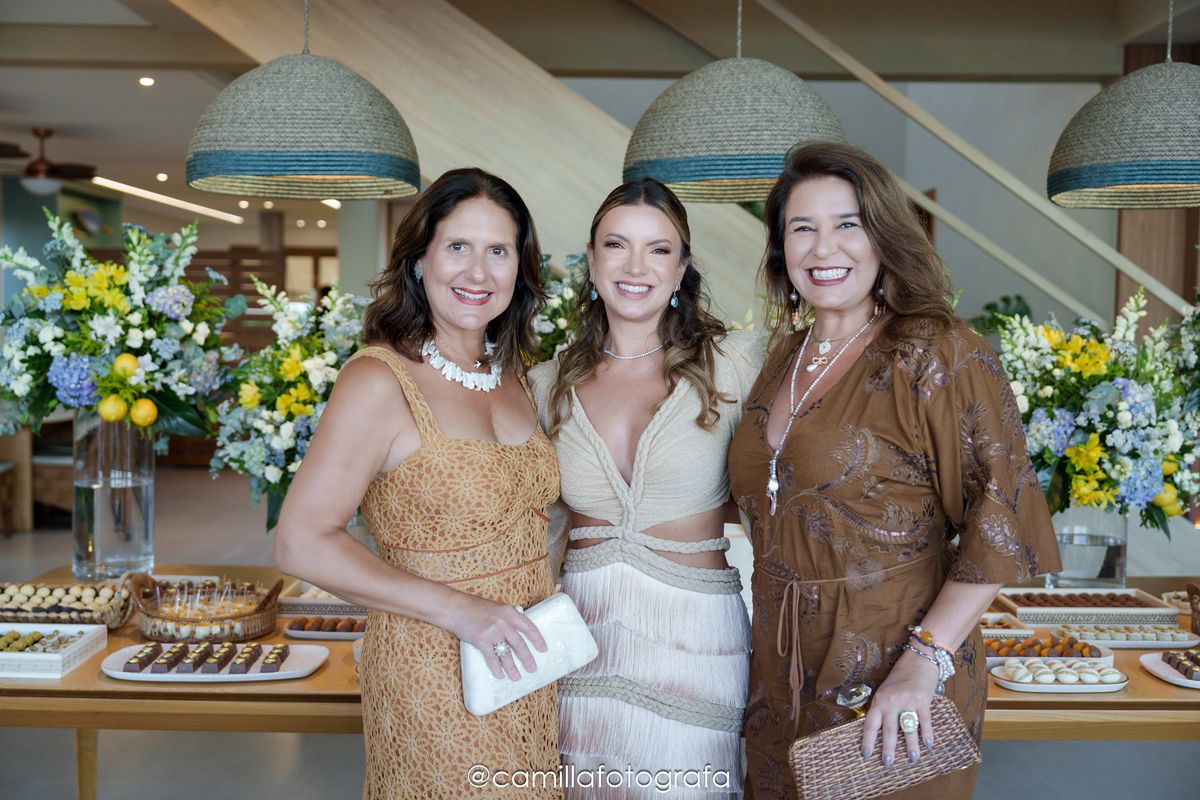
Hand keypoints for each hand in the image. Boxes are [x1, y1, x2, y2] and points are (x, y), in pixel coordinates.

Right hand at [443, 593, 547, 681]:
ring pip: (507, 654)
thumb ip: (507, 618)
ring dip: (512, 667)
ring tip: (517, 677)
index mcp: (509, 612)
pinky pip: (492, 658)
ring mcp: (493, 632)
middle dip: (527, 658)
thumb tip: (517, 630)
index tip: (543, 649)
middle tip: (532, 668)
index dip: (538, 639)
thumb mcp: (496, 607)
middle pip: (520, 644)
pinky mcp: (481, 641)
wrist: (455, 609)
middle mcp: (503, 623)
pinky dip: (496, 668)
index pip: (529, 627)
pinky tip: (500, 675)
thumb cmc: (474, 607)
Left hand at [861, 649, 939, 766]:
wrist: (918, 661)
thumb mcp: (885, 691)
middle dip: (888, 749)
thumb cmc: (900, 678)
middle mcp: (891, 702)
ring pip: (908, 729)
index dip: (868, 740)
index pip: (870, 724)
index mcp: (879, 700)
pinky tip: (928, 744)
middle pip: (889, 730)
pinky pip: (925, 721)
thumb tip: (879, 732)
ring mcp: (907, 701)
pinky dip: (927, 734)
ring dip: (910, 746)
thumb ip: (882, 708)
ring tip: (912, 759)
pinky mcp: (923, 701)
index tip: (866, 755)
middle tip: (888, 763)